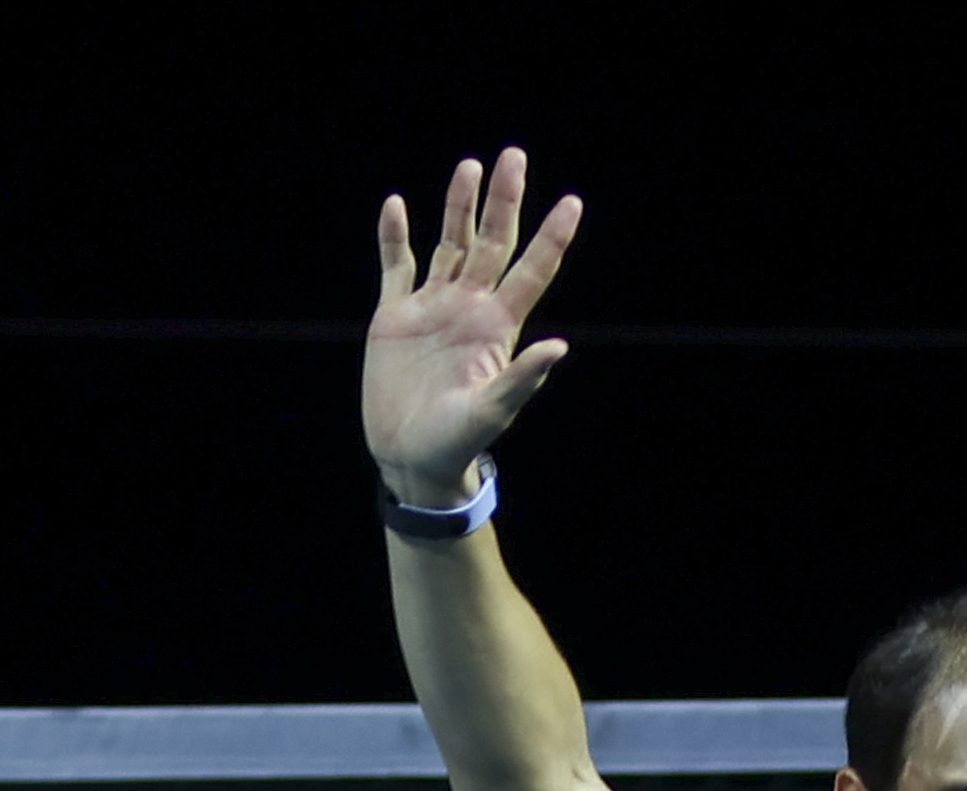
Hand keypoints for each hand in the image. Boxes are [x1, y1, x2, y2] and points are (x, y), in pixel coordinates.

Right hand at [364, 147, 580, 509]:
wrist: (409, 457)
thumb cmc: (456, 442)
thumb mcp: (492, 412)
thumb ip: (522, 378)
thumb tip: (559, 347)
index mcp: (497, 326)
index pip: (531, 271)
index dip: (551, 238)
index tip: (572, 203)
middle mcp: (469, 308)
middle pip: (492, 243)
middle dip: (504, 201)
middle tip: (514, 156)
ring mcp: (433, 308)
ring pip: (450, 245)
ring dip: (458, 207)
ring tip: (470, 167)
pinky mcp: (395, 316)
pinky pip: (396, 267)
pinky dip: (394, 237)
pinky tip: (395, 206)